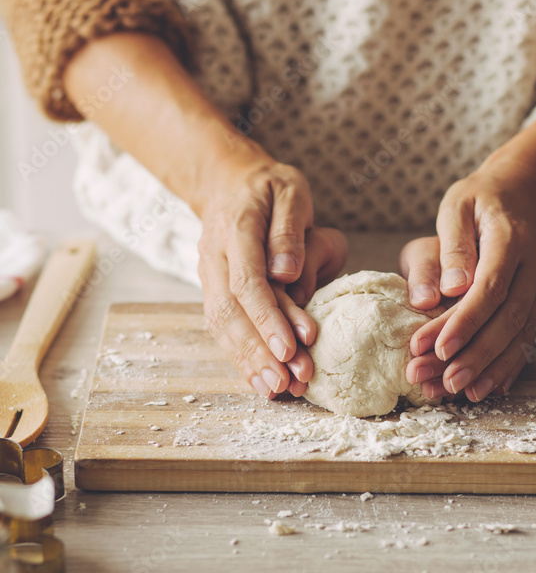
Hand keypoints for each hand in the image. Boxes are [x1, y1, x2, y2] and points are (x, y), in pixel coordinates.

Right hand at [198, 144, 346, 397]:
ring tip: (276, 389)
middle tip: (289, 380)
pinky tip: (258, 381)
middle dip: (259, 350)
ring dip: (248, 361)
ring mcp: (209, 276)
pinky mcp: (212, 291)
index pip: (248, 281)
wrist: (227, 183)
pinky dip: (238, 358)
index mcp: (236, 229)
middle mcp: (215, 257)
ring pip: (221, 325)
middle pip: (231, 311)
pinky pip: (221, 328)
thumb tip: (287, 272)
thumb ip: (289, 229)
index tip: (290, 347)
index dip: (268, 318)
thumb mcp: (288, 191)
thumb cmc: (268, 187)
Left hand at [400, 155, 535, 401]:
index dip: (464, 322)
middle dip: (475, 355)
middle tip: (443, 382)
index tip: (437, 348)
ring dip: (491, 367)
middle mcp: (533, 267)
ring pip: (519, 334)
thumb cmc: (482, 196)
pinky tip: (492, 387)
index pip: (489, 289)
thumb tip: (447, 290)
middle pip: (507, 320)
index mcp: (511, 241)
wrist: (528, 187)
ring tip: (462, 393)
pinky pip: (527, 335)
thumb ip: (453, 245)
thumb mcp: (458, 204)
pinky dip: (510, 364)